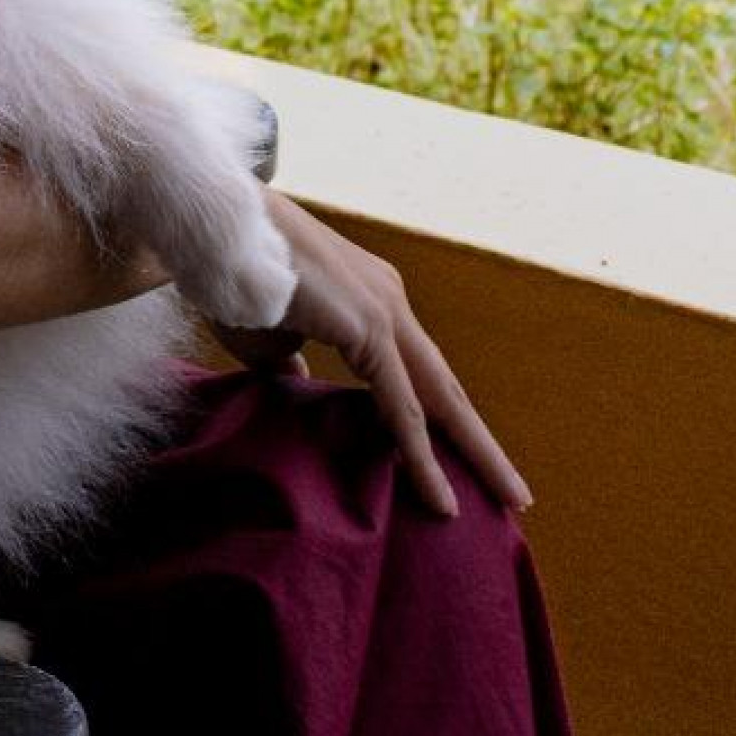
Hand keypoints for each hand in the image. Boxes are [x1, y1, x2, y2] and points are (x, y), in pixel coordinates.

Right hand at [206, 193, 533, 522]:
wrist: (219, 235)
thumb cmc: (235, 281)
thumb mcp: (271, 339)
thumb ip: (292, 366)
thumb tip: (301, 389)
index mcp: (371, 299)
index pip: (417, 371)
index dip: (440, 419)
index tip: (461, 461)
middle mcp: (390, 301)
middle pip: (447, 387)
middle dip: (481, 444)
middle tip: (517, 495)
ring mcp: (385, 310)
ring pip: (440, 398)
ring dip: (474, 454)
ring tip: (510, 501)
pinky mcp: (369, 327)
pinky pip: (402, 406)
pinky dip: (422, 455)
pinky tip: (439, 496)